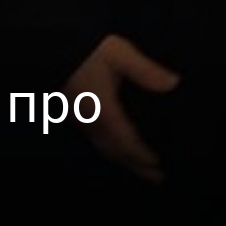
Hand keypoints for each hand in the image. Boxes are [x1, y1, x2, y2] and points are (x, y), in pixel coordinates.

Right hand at [63, 35, 179, 182]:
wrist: (52, 48)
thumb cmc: (86, 51)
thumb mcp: (119, 54)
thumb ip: (145, 70)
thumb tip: (173, 84)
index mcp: (103, 110)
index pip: (126, 141)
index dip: (142, 155)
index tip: (159, 165)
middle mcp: (91, 121)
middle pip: (116, 152)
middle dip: (136, 166)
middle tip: (158, 178)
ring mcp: (81, 120)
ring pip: (103, 149)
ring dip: (124, 162)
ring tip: (142, 170)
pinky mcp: (74, 116)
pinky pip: (95, 142)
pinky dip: (111, 152)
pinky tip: (117, 149)